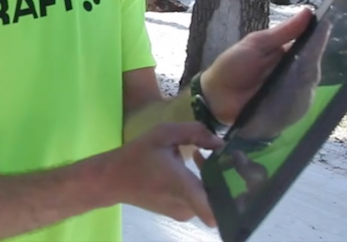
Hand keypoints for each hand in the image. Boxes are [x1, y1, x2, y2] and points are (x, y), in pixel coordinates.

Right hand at [99, 122, 223, 226]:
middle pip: (220, 197)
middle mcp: (187, 206)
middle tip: (217, 154)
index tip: (234, 173)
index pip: (215, 211)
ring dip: (210, 178)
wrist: (113, 179)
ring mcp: (183, 213)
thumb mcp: (164, 133)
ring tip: (199, 156)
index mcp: (183, 187)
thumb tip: (220, 143)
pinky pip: (199, 201)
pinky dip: (200, 185)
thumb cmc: (137, 155)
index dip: (234, 197)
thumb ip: (195, 132)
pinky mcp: (178, 214)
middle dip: (223, 176)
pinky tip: (189, 168)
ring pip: (209, 198)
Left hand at [200, 9, 314, 125]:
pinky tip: (296, 95)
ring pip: (310, 87)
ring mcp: (294, 94)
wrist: (215, 95)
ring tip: (298, 77)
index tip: (328, 26)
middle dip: (313, 63)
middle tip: (308, 58)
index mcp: (288, 54)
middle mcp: (295, 74)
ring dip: (306, 82)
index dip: (320, 39)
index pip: (312, 46)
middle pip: (314, 68)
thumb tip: (309, 11)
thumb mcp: (257, 43)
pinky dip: (299, 100)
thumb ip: (284, 31)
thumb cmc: (233, 65)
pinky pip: (301, 106)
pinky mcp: (289, 113)